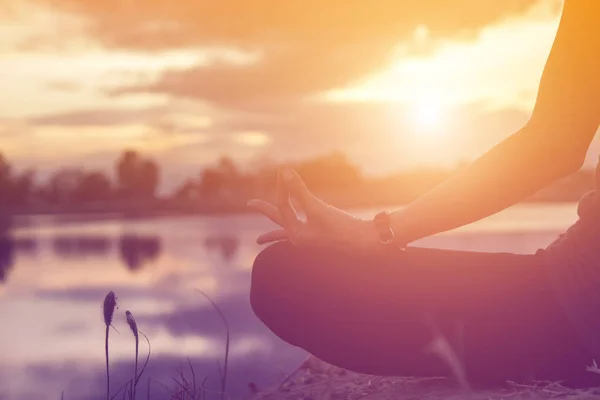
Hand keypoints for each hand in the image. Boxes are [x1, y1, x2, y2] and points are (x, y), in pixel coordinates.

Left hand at [247, 168, 382, 253]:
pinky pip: (301, 231)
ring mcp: (309, 239)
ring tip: (259, 240)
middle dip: (265, 210)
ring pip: (288, 228)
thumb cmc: (340, 227)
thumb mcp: (317, 208)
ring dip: (274, 231)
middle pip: (278, 220)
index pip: (283, 206)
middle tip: (250, 203)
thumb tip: (285, 172)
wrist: (363, 242)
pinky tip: (293, 231)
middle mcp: (300, 238)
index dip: (284, 187)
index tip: (285, 171)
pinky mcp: (319, 236)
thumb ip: (299, 190)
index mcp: (296, 235)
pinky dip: (293, 229)